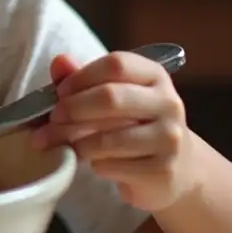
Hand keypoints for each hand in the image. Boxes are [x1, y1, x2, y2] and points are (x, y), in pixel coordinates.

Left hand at [31, 50, 198, 211]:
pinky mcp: (163, 170)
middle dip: (73, 109)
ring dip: (76, 142)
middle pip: (111, 98)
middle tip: (53, 119)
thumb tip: (59, 61)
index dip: (81, 76)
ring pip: (109, 138)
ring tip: (62, 143)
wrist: (178, 169)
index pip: (116, 64)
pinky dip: (93, 163)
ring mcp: (169, 138)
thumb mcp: (114, 95)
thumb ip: (83, 77)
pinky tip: (92, 161)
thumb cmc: (135, 124)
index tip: (59, 92)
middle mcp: (168, 103)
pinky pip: (112, 165)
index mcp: (154, 75)